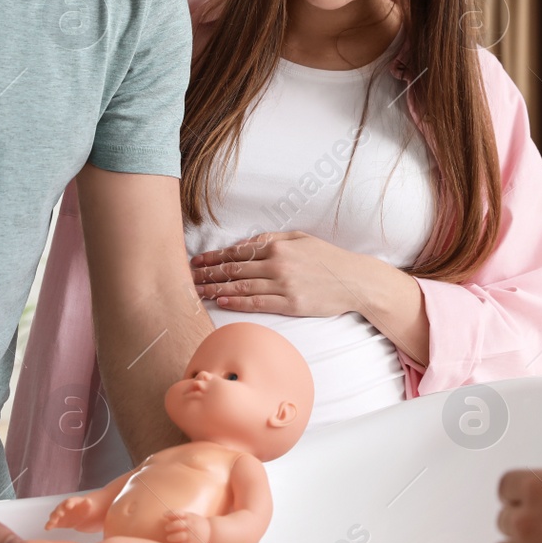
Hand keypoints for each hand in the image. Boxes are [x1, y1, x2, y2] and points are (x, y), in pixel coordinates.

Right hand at [46, 495, 101, 531]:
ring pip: (54, 515)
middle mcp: (63, 507)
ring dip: (53, 518)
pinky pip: (52, 523)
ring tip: (52, 522)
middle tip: (60, 514)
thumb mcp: (87, 506)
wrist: (80, 515)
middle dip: (59, 511)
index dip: (69, 503)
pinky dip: (49, 525)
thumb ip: (87, 503)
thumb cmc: (83, 508)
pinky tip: (47, 528)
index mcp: (71, 502)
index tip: (69, 506)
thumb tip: (88, 501)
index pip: (70, 501)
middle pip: (60, 508)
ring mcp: (59, 514)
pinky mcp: (57, 522)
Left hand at [163, 510, 212, 542]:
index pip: (178, 514)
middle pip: (178, 524)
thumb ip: (178, 515)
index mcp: (189, 518)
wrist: (212, 533)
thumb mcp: (190, 516)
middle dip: (170, 526)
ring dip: (173, 537)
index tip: (164, 515)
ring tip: (169, 537)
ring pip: (180, 536)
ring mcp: (192, 536)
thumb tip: (164, 515)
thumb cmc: (196, 524)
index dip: (170, 514)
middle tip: (167, 528)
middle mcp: (191, 526)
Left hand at [191, 231, 381, 317]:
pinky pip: (257, 302)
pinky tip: (221, 301)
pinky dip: (237, 301)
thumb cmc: (328, 259)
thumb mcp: (301, 239)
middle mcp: (277, 264)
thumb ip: (272, 239)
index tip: (196, 261)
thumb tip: (246, 243)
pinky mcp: (290, 303)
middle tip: (187, 277)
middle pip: (234, 268)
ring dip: (216, 288)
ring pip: (241, 285)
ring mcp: (283, 284)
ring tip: (196, 291)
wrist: (354, 280)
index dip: (213, 257)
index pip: (237, 251)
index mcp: (278, 246)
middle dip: (208, 273)